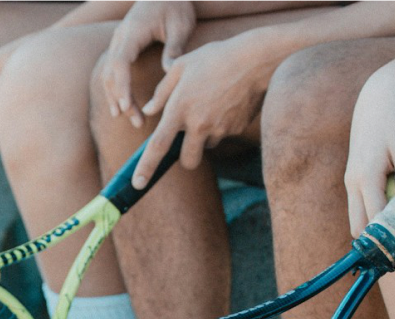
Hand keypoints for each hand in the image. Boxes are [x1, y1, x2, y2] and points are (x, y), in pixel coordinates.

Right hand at [100, 0, 195, 127]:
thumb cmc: (176, 5)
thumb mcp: (180, 25)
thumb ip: (174, 49)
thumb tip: (169, 74)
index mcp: (132, 32)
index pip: (120, 63)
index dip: (122, 87)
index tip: (127, 107)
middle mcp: (120, 37)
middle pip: (111, 74)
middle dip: (121, 99)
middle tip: (137, 121)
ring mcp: (118, 42)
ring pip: (108, 74)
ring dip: (116, 97)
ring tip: (128, 118)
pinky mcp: (122, 46)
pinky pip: (112, 71)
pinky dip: (115, 89)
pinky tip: (122, 106)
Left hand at [132, 32, 280, 187]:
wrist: (256, 60)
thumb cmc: (215, 58)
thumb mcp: (183, 66)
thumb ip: (162, 92)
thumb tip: (148, 111)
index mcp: (180, 109)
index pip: (158, 146)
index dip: (146, 168)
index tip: (138, 184)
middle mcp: (198, 124)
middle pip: (188, 161)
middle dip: (186, 157)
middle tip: (188, 139)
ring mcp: (219, 129)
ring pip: (207, 146)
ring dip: (205, 136)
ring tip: (212, 106)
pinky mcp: (235, 129)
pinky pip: (223, 135)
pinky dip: (221, 125)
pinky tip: (227, 102)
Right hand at [344, 68, 394, 237]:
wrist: (377, 98)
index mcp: (366, 176)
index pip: (375, 220)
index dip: (390, 238)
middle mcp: (352, 182)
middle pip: (359, 227)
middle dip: (378, 241)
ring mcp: (350, 181)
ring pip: (356, 220)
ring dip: (374, 231)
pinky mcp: (352, 179)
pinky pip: (360, 208)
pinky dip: (373, 217)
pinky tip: (392, 219)